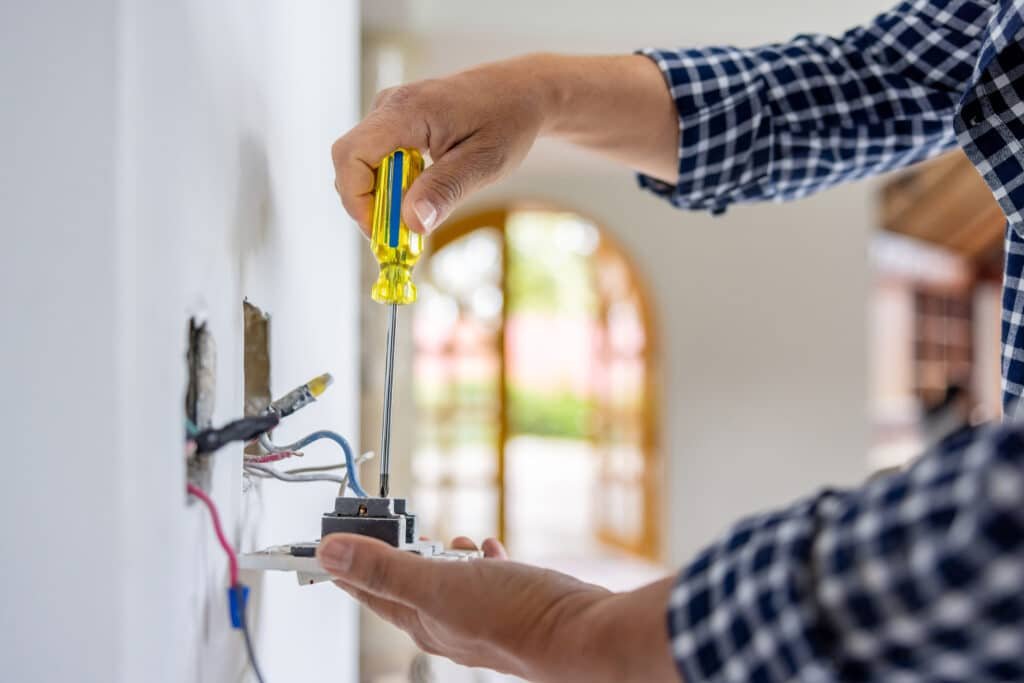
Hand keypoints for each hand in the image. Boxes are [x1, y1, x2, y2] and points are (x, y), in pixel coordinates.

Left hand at [317, 534, 679, 681]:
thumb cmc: (516, 616)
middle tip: (382, 527)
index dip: (343, 567)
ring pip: (446, 581)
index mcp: (422, 620)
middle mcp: (448, 622)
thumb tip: (331, 552)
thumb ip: (384, 568)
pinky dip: (480, 561)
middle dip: (394, 554)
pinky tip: (490, 550)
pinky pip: (485, 579)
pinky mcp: (510, 603)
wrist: (580, 633)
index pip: (367, 591)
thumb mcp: (439, 584)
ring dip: (440, 555)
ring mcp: (480, 614)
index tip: (323, 548)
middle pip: (405, 585)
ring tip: (444, 537)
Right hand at [331, 54, 677, 236]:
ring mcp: (390, 113)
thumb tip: (411, 223)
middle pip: (351, 163)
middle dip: (369, 204)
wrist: (521, 93)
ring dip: (382, 197)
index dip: (356, 200)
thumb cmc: (507, 122)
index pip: (351, 156)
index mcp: (406, 112)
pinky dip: (391, 185)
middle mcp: (389, 107)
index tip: (382, 232)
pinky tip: (421, 195)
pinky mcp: (396, 123)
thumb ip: (445, 190)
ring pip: (362, 164)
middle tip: (401, 234)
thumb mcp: (483, 163)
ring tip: (419, 213)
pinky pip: (377, 159)